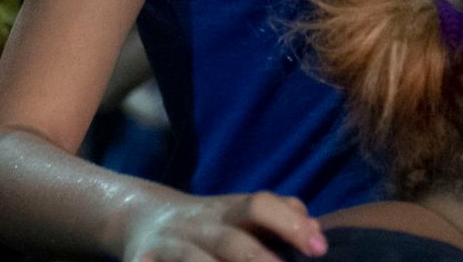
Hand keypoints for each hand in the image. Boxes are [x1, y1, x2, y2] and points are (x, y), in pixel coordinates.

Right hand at [124, 191, 327, 261]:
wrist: (142, 218)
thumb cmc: (210, 223)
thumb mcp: (242, 212)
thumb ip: (280, 215)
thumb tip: (317, 232)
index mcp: (228, 210)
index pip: (260, 206)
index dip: (290, 224)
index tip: (319, 249)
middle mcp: (200, 226)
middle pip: (231, 241)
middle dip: (258, 259)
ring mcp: (172, 247)